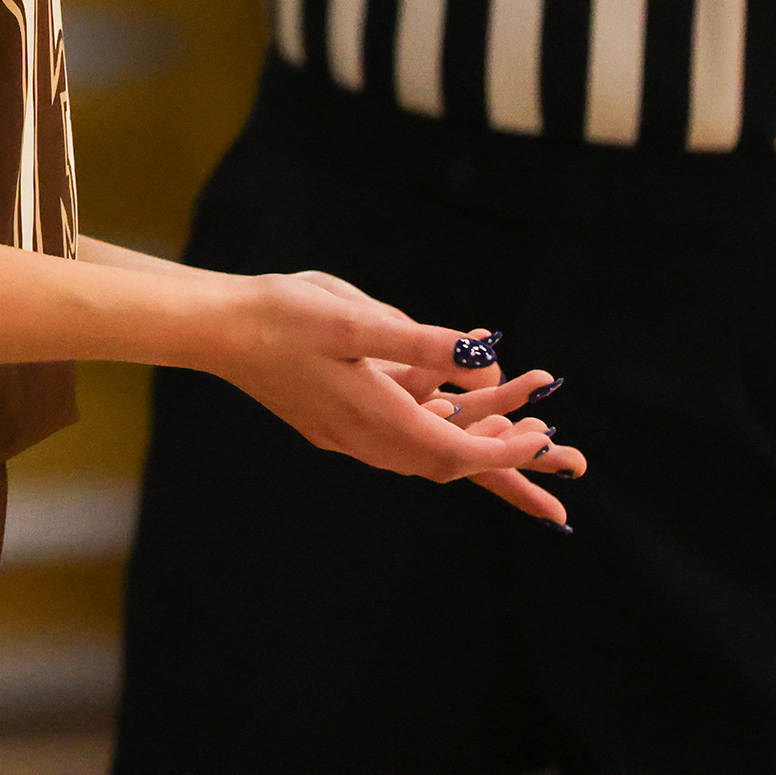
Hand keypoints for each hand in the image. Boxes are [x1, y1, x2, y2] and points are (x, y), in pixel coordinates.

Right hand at [291, 272, 584, 524]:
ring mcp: (345, 433)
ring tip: (520, 430)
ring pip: (423, 452)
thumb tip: (481, 356)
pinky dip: (436, 427)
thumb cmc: (282, 313)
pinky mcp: (334, 420)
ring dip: (472, 443)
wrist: (217, 328)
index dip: (505, 450)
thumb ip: (421, 341)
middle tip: (557, 455)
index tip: (547, 441)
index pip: (454, 450)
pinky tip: (449, 404)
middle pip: (446, 462)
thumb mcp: (356, 318)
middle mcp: (361, 437)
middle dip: (503, 460)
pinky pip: (398, 437)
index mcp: (371, 415)